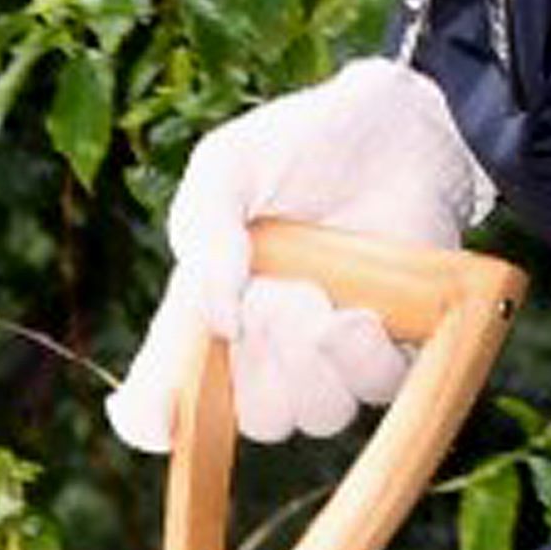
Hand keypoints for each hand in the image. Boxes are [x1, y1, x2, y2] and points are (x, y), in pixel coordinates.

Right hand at [107, 60, 487, 451]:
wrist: (395, 126)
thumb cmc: (300, 143)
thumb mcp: (228, 167)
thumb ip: (205, 232)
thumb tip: (218, 322)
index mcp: (209, 311)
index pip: (170, 390)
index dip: (156, 417)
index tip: (157, 423)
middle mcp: (268, 347)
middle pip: (254, 414)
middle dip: (259, 362)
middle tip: (271, 294)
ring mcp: (331, 354)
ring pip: (312, 414)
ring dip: (311, 362)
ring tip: (319, 296)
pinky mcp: (393, 348)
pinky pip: (375, 393)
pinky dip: (362, 359)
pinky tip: (361, 313)